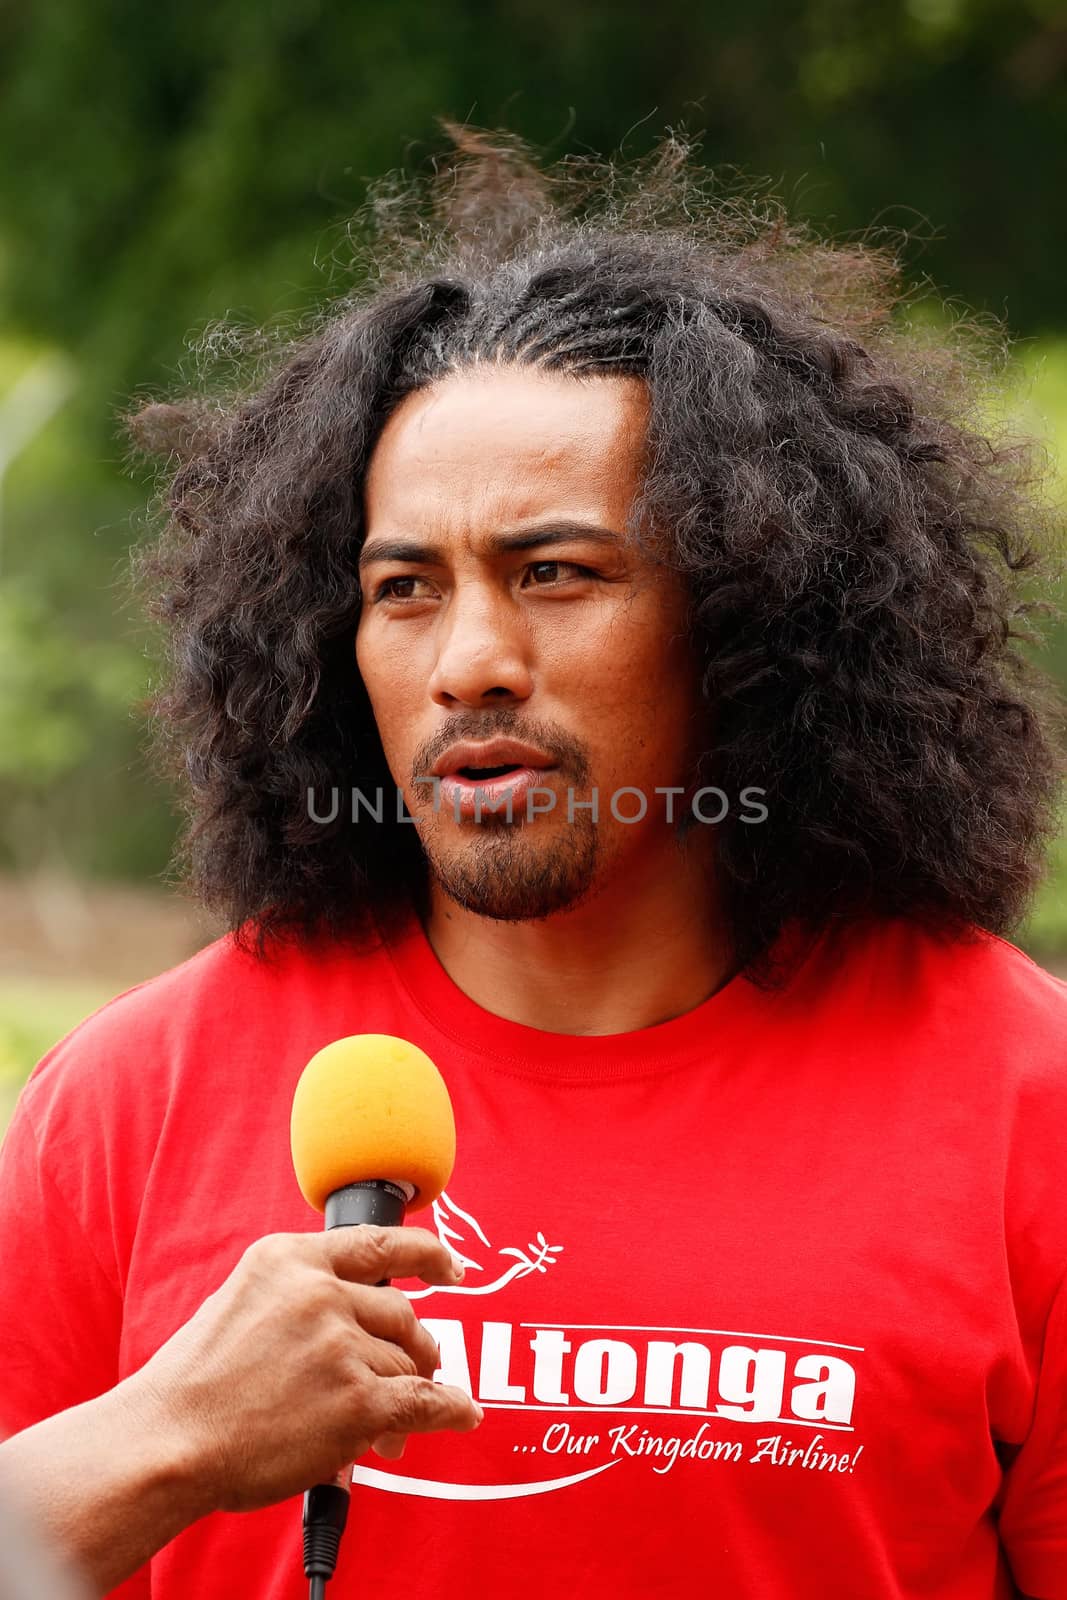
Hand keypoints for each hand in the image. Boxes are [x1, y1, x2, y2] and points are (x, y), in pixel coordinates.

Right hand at [123, 1227, 480, 1513]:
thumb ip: (301, 1297)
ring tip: (382, 1429)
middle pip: (400, 1314)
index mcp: (290, 1258)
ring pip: (403, 1364)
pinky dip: (449, 1409)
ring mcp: (341, 1345)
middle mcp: (320, 1292)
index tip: (449, 1266)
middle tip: (415, 1371)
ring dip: (403, 1394)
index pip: (377, 1244)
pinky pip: (422, 1402)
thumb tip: (362, 1326)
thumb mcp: (242, 1301)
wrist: (169, 1441)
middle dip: (412, 1347)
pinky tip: (462, 1413)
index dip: (426, 1254)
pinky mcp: (357, 1401)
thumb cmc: (196, 1385)